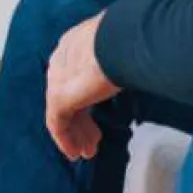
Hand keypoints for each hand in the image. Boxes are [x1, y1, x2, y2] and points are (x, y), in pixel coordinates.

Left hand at [46, 12, 120, 160]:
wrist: (120, 41)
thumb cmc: (128, 39)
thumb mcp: (121, 48)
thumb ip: (119, 59)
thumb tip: (135, 64)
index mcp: (74, 43)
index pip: (75, 76)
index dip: (86, 98)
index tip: (97, 112)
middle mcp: (61, 60)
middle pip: (68, 96)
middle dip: (81, 120)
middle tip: (93, 139)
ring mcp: (58, 79)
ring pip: (62, 113)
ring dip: (76, 133)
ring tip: (87, 151)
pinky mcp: (59, 98)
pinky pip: (58, 124)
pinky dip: (66, 140)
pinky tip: (75, 153)